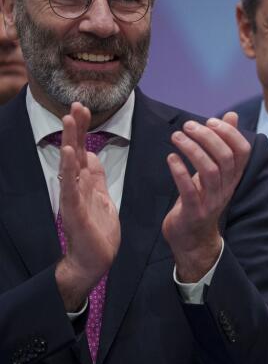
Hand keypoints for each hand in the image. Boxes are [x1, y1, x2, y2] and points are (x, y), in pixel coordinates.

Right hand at [54, 103, 119, 309]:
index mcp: (85, 181)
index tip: (84, 108)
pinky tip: (69, 152)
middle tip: (76, 104)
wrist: (95, 258)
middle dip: (76, 127)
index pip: (83, 149)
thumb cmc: (97, 230)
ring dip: (70, 140)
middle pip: (75, 151)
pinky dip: (69, 168)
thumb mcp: (101, 196)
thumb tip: (90, 154)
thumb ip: (95, 176)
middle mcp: (76, 185)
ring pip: (70, 163)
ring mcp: (73, 196)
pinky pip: (71, 185)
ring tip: (69, 119)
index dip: (83, 129)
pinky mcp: (74, 209)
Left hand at [162, 112, 251, 281]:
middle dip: (207, 137)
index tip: (210, 121)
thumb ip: (223, 143)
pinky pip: (189, 190)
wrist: (192, 238)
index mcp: (233, 177)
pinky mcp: (193, 211)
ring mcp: (211, 201)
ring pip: (209, 171)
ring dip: (192, 150)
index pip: (242, 151)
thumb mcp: (214, 171)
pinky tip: (171, 158)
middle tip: (187, 126)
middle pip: (225, 158)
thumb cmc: (201, 199)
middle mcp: (226, 188)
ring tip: (176, 136)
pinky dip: (179, 171)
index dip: (229, 133)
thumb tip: (232, 116)